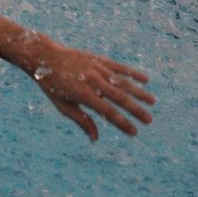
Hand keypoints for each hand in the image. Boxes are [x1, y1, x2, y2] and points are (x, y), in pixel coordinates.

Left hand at [31, 42, 154, 140]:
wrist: (44, 56)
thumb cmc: (52, 84)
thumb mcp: (63, 105)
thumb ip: (81, 120)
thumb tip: (95, 139)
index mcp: (82, 94)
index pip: (107, 112)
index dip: (121, 123)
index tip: (134, 132)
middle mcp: (91, 80)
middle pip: (118, 97)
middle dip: (135, 110)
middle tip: (149, 121)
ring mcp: (96, 68)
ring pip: (122, 81)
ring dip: (139, 92)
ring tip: (153, 102)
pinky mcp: (97, 59)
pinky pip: (118, 67)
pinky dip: (133, 73)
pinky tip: (146, 79)